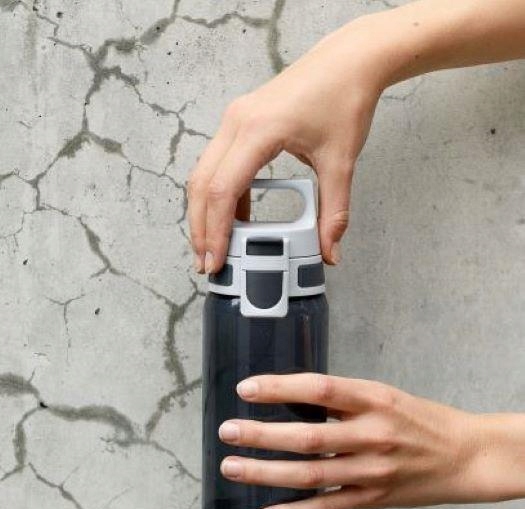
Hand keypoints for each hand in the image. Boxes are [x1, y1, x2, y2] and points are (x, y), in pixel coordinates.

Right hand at [188, 0, 524, 275]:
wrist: (349, 61)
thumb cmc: (344, 99)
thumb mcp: (341, 162)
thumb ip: (333, 212)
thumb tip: (329, 252)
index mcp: (257, 131)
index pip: (222, 191)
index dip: (215, 231)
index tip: (216, 261)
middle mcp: (236, 123)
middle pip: (201, 185)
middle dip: (201, 228)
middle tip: (208, 264)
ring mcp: (234, 120)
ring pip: (203, 175)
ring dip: (205, 213)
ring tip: (215, 247)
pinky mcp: (240, 123)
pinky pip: (219, 164)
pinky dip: (221, 195)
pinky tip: (237, 220)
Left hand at [217, 373, 524, 508]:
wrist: (464, 456)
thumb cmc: (420, 420)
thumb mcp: (383, 395)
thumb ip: (341, 399)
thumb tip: (287, 397)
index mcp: (374, 400)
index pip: (321, 390)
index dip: (281, 389)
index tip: (246, 389)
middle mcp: (372, 435)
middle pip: (308, 437)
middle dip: (262, 435)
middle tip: (227, 431)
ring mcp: (371, 471)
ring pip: (310, 475)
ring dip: (266, 473)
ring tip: (231, 466)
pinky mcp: (371, 498)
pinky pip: (327, 508)